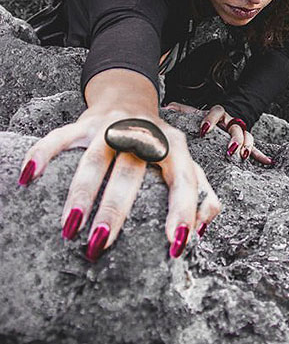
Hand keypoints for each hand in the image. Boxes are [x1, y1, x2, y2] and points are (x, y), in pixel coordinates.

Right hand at [18, 105, 221, 261]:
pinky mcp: (86, 122)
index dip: (183, 210)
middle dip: (115, 210)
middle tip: (100, 244)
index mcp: (175, 147)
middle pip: (131, 173)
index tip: (175, 244)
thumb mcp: (186, 162)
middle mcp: (145, 134)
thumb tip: (202, 227)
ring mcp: (113, 125)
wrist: (131, 99)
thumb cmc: (161, 143)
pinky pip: (61, 137)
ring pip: (95, 159)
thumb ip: (202, 193)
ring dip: (81, 192)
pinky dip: (43, 154)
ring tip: (70, 228)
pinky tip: (30, 177)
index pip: (183, 179)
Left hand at [164, 102, 273, 164]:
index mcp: (219, 114)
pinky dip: (260, 154)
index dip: (211, 120)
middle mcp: (231, 121)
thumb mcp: (196, 112)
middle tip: (230, 149)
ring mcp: (240, 130)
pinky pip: (255, 147)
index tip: (204, 129)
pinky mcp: (246, 140)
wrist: (227, 115)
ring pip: (247, 136)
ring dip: (247, 146)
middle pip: (236, 127)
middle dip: (234, 138)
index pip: (216, 112)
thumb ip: (183, 110)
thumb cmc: (208, 117)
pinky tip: (268, 161)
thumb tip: (166, 106)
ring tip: (244, 156)